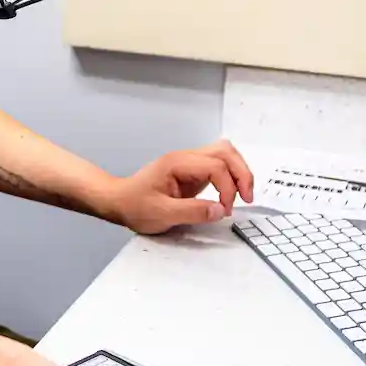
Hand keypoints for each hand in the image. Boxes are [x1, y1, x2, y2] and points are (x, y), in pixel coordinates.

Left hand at [106, 139, 255, 234]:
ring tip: (242, 195)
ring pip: (225, 153)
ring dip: (239, 172)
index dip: (227, 188)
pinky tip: (231, 193)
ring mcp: (190, 162)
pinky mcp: (193, 171)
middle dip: (242, 174)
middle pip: (225, 151)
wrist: (119, 201)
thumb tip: (220, 210)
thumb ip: (192, 211)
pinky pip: (219, 165)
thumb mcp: (161, 214)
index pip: (215, 166)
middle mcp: (186, 157)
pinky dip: (231, 176)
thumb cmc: (135, 206)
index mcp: (178, 163)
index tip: (224, 210)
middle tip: (247, 198)